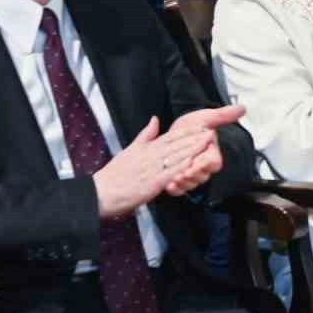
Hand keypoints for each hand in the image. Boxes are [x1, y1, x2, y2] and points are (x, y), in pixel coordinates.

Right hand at [92, 117, 218, 219]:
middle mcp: (150, 156)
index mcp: (146, 148)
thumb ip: (145, 135)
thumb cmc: (114, 174)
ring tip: (207, 141)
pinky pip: (169, 173)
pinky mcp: (151, 183)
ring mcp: (151, 169)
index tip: (202, 124)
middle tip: (211, 129)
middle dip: (195, 137)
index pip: (170, 137)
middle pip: (176, 144)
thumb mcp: (130, 150)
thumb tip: (155, 119)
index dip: (187, 131)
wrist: (100, 193)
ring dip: (192, 148)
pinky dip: (181, 166)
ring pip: (175, 156)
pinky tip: (193, 161)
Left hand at [162, 104, 244, 195]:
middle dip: (194, 176)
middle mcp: (203, 165)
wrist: (169, 136)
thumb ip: (223, 115)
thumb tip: (242, 108)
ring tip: (175, 180)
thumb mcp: (205, 118)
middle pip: (203, 175)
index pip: (214, 162)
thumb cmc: (188, 128)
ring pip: (192, 184)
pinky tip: (169, 186)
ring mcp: (192, 174)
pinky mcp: (180, 181)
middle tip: (184, 173)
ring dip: (184, 183)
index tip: (197, 161)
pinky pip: (180, 189)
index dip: (206, 164)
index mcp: (211, 152)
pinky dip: (175, 189)